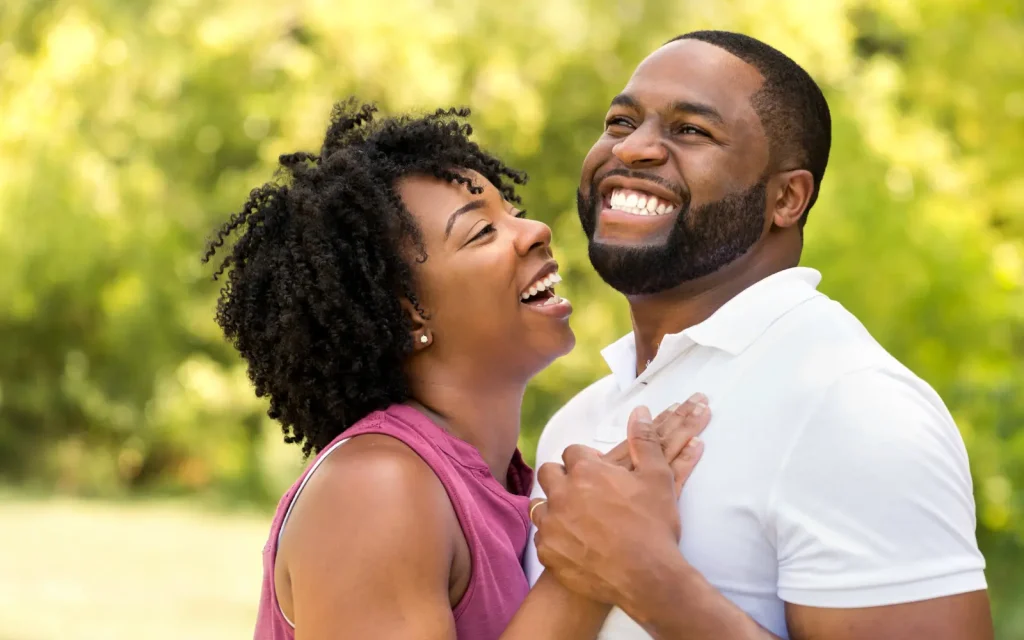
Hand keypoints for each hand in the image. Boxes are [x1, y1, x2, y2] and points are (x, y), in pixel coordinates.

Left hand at [531, 406, 700, 605]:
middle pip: (549, 473)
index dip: (585, 461)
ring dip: (553, 507)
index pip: (572, 453)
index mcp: (586, 472)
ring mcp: (552, 524)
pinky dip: (554, 538)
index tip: (596, 472)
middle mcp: (562, 494)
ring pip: (539, 504)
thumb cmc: (654, 526)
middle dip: (563, 478)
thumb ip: (645, 441)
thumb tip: (640, 412)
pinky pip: (541, 537)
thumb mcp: (658, 478)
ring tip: (574, 517)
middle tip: (582, 492)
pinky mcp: (548, 552)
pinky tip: (572, 543)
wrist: (648, 578)